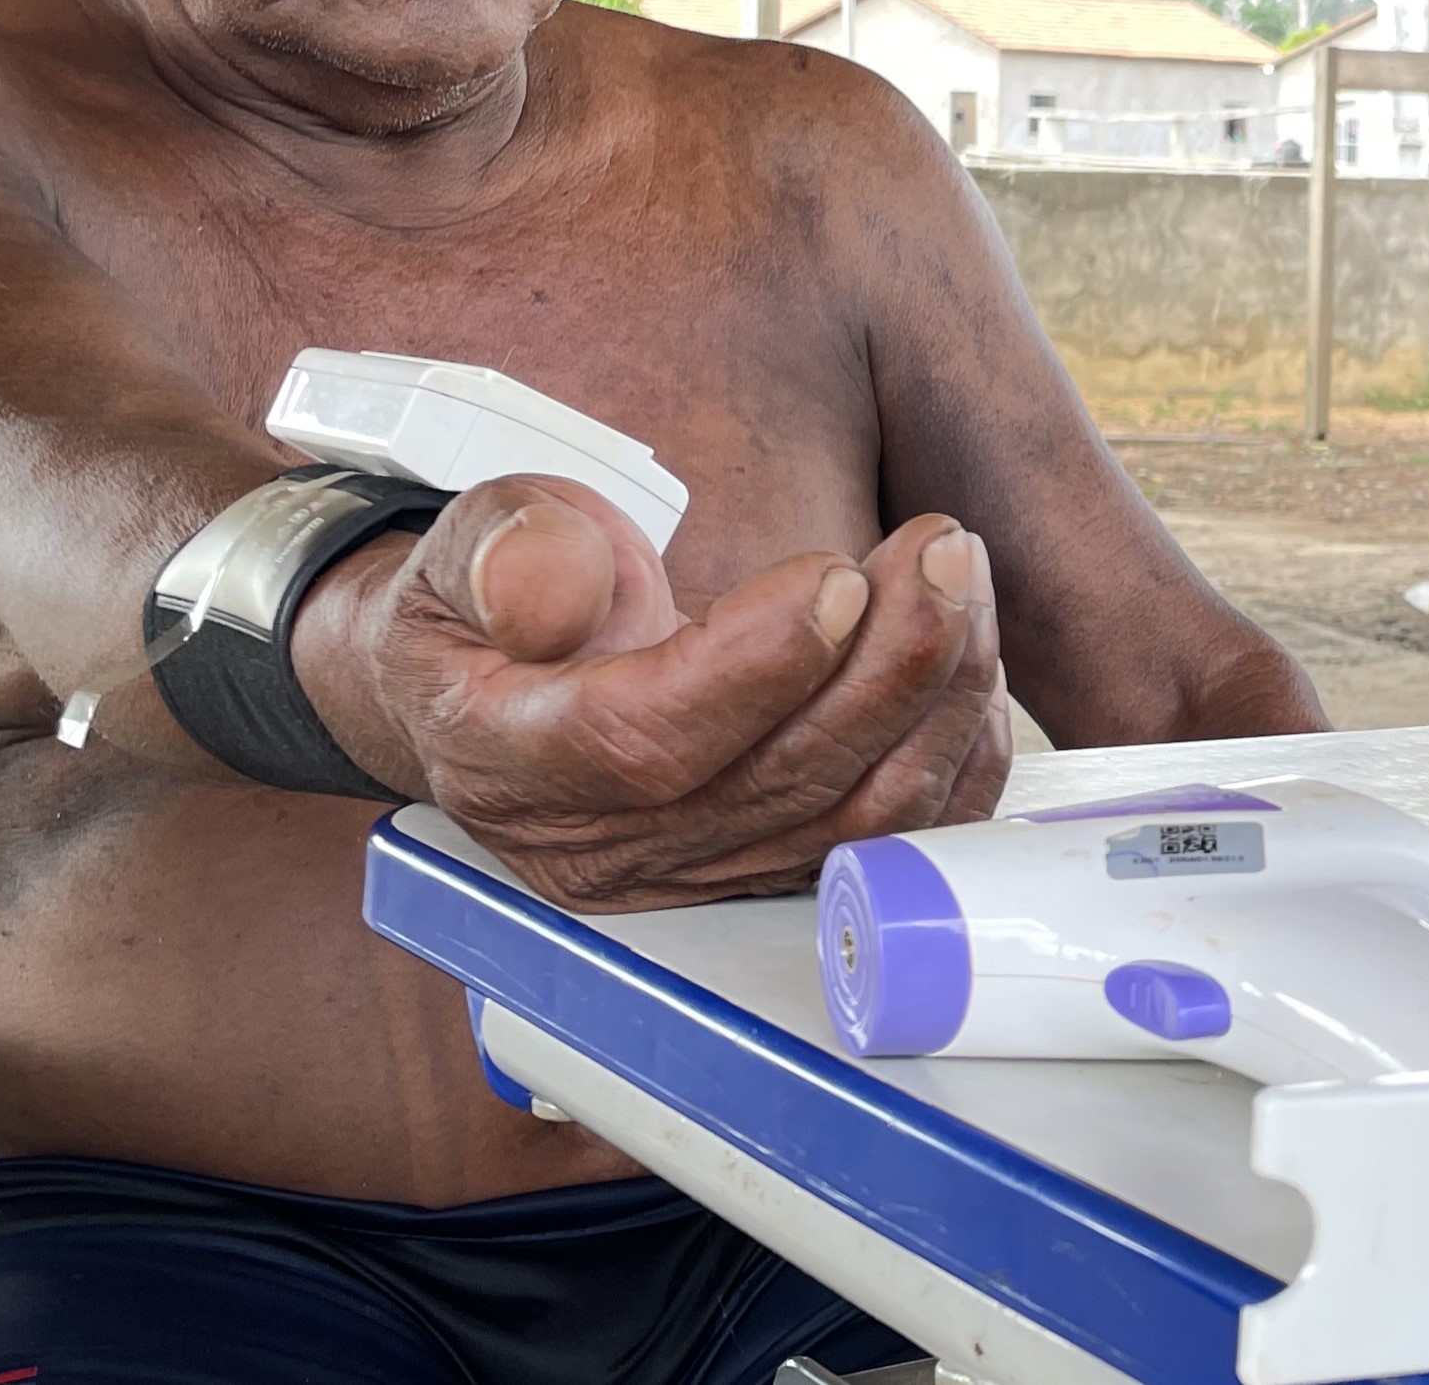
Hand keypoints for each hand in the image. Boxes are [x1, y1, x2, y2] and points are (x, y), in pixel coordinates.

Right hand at [305, 479, 1008, 910]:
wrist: (476, 695)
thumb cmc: (480, 612)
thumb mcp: (459, 552)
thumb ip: (502, 553)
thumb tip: (556, 575)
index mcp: (515, 763)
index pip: (646, 740)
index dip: (754, 666)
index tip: (838, 576)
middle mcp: (609, 850)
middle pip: (778, 783)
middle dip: (888, 663)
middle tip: (943, 550)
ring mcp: (695, 878)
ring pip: (851, 820)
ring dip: (934, 700)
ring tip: (960, 578)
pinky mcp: (765, 875)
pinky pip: (889, 842)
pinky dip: (950, 759)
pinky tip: (969, 664)